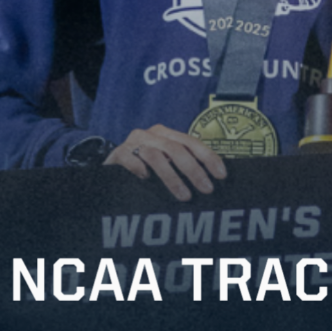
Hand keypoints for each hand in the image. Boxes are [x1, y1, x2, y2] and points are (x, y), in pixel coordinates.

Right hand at [106, 124, 227, 200]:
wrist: (111, 168)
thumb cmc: (143, 169)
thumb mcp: (164, 164)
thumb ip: (181, 166)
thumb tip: (210, 182)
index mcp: (166, 134)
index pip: (191, 142)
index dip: (208, 157)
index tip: (221, 175)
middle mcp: (151, 135)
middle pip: (176, 149)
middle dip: (193, 170)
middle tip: (206, 189)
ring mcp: (133, 143)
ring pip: (156, 156)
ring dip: (172, 177)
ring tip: (184, 196)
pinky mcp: (117, 153)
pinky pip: (130, 159)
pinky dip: (139, 169)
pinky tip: (146, 180)